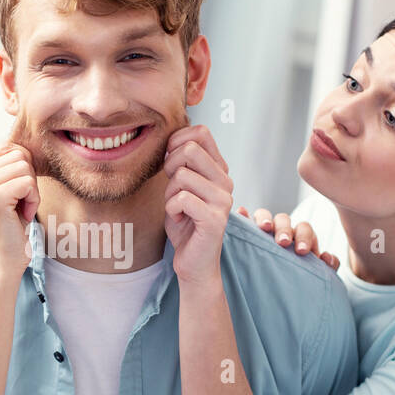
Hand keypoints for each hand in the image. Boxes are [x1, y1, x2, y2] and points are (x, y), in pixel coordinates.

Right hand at [0, 138, 40, 278]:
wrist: (1, 264)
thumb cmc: (11, 230)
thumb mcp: (8, 193)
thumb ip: (10, 168)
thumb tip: (28, 141)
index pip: (10, 148)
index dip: (23, 170)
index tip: (17, 195)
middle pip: (19, 154)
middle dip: (29, 180)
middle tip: (19, 205)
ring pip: (25, 166)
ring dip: (32, 191)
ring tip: (19, 210)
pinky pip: (28, 182)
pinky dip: (33, 200)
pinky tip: (23, 216)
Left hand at [164, 124, 232, 286]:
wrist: (194, 262)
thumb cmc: (184, 223)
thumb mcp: (179, 187)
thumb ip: (179, 163)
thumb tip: (169, 139)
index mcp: (218, 170)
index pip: (201, 133)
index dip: (176, 142)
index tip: (171, 165)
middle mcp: (225, 181)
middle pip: (190, 149)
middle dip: (169, 166)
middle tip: (172, 189)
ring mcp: (223, 199)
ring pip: (181, 175)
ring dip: (169, 194)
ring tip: (177, 209)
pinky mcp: (215, 218)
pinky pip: (181, 198)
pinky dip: (171, 209)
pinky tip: (180, 219)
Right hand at [237, 206, 339, 270]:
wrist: (288, 288)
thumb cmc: (302, 276)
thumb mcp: (318, 273)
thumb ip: (328, 266)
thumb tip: (327, 258)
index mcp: (300, 236)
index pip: (303, 229)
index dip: (304, 238)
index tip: (302, 252)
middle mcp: (282, 230)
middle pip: (284, 220)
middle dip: (284, 229)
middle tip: (284, 243)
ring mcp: (264, 231)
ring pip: (264, 215)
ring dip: (264, 219)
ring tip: (263, 228)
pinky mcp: (248, 233)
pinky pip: (245, 221)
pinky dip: (244, 216)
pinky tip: (241, 212)